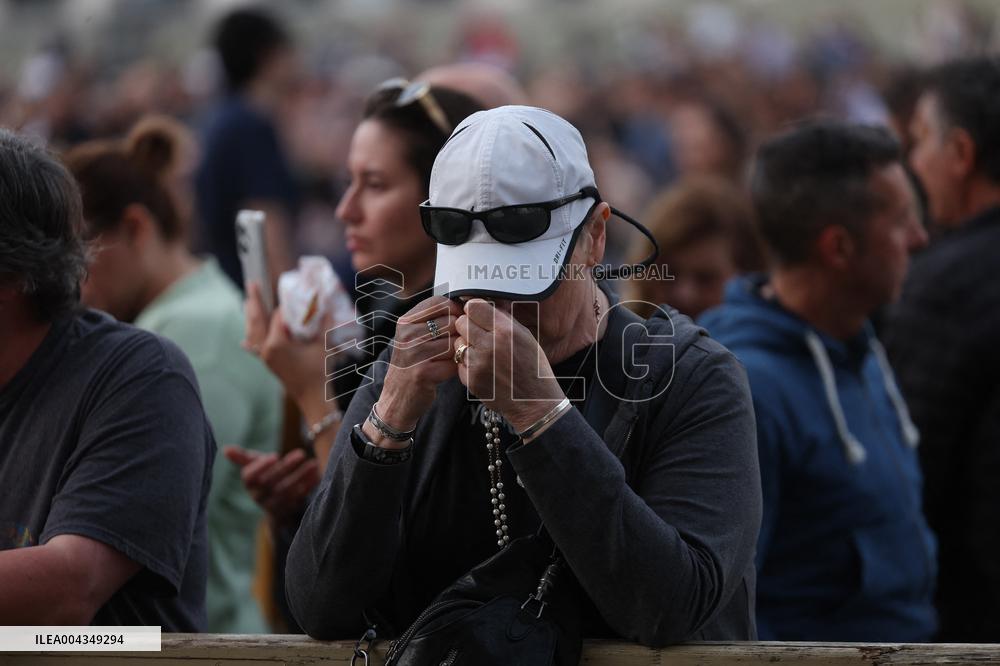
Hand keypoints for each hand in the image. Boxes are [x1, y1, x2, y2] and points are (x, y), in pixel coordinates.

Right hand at [224, 445, 319, 525]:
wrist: (274, 499)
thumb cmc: (263, 474)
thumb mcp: (253, 465)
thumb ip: (242, 457)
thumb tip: (226, 449)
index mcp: (249, 483)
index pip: (250, 477)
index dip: (261, 467)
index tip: (274, 455)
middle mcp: (258, 496)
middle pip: (271, 482)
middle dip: (286, 467)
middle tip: (301, 453)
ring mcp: (273, 505)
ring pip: (287, 491)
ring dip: (301, 477)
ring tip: (313, 464)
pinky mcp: (288, 510)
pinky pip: (299, 499)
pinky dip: (309, 486)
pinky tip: (317, 474)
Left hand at [243, 281, 328, 419]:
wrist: (312, 397)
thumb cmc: (318, 371)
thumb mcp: (322, 345)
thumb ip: (323, 325)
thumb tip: (326, 307)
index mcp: (277, 343)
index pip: (278, 317)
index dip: (285, 307)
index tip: (293, 297)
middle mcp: (266, 349)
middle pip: (258, 320)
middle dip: (256, 301)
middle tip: (252, 284)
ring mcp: (264, 357)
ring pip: (253, 333)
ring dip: (251, 317)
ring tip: (247, 301)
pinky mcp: (267, 363)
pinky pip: (255, 349)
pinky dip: (250, 342)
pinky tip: (244, 342)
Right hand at [376, 296, 463, 432]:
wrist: (397, 398)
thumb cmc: (413, 364)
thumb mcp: (414, 337)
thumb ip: (433, 319)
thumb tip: (464, 304)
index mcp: (405, 322)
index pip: (439, 302)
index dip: (455, 310)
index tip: (459, 322)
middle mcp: (407, 335)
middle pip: (451, 322)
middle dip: (458, 334)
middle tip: (453, 347)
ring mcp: (413, 354)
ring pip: (454, 343)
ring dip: (457, 352)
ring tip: (449, 359)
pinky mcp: (421, 373)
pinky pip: (452, 363)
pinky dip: (454, 369)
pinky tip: (445, 372)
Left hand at [455, 299, 563, 432]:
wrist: (534, 402)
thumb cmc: (533, 368)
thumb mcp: (526, 336)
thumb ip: (503, 319)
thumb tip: (483, 304)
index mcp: (506, 330)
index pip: (474, 307)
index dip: (474, 310)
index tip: (477, 314)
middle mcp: (490, 345)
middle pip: (462, 322)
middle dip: (468, 326)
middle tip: (479, 335)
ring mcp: (478, 363)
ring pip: (457, 343)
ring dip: (466, 345)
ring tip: (482, 353)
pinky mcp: (470, 379)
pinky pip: (459, 362)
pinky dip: (467, 364)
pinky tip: (483, 368)